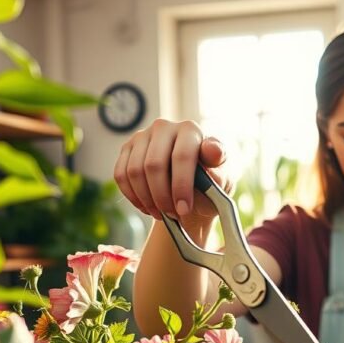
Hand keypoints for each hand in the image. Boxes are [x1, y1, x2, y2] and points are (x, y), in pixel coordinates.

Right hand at [113, 119, 232, 221]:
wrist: (193, 185)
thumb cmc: (210, 180)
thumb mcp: (222, 178)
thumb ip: (219, 167)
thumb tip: (212, 150)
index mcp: (190, 130)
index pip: (182, 156)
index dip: (181, 186)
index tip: (184, 209)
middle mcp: (164, 127)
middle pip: (153, 165)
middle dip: (162, 196)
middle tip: (173, 215)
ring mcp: (143, 136)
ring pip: (134, 171)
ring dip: (147, 199)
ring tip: (162, 214)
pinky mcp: (127, 149)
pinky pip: (121, 175)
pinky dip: (133, 196)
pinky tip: (147, 207)